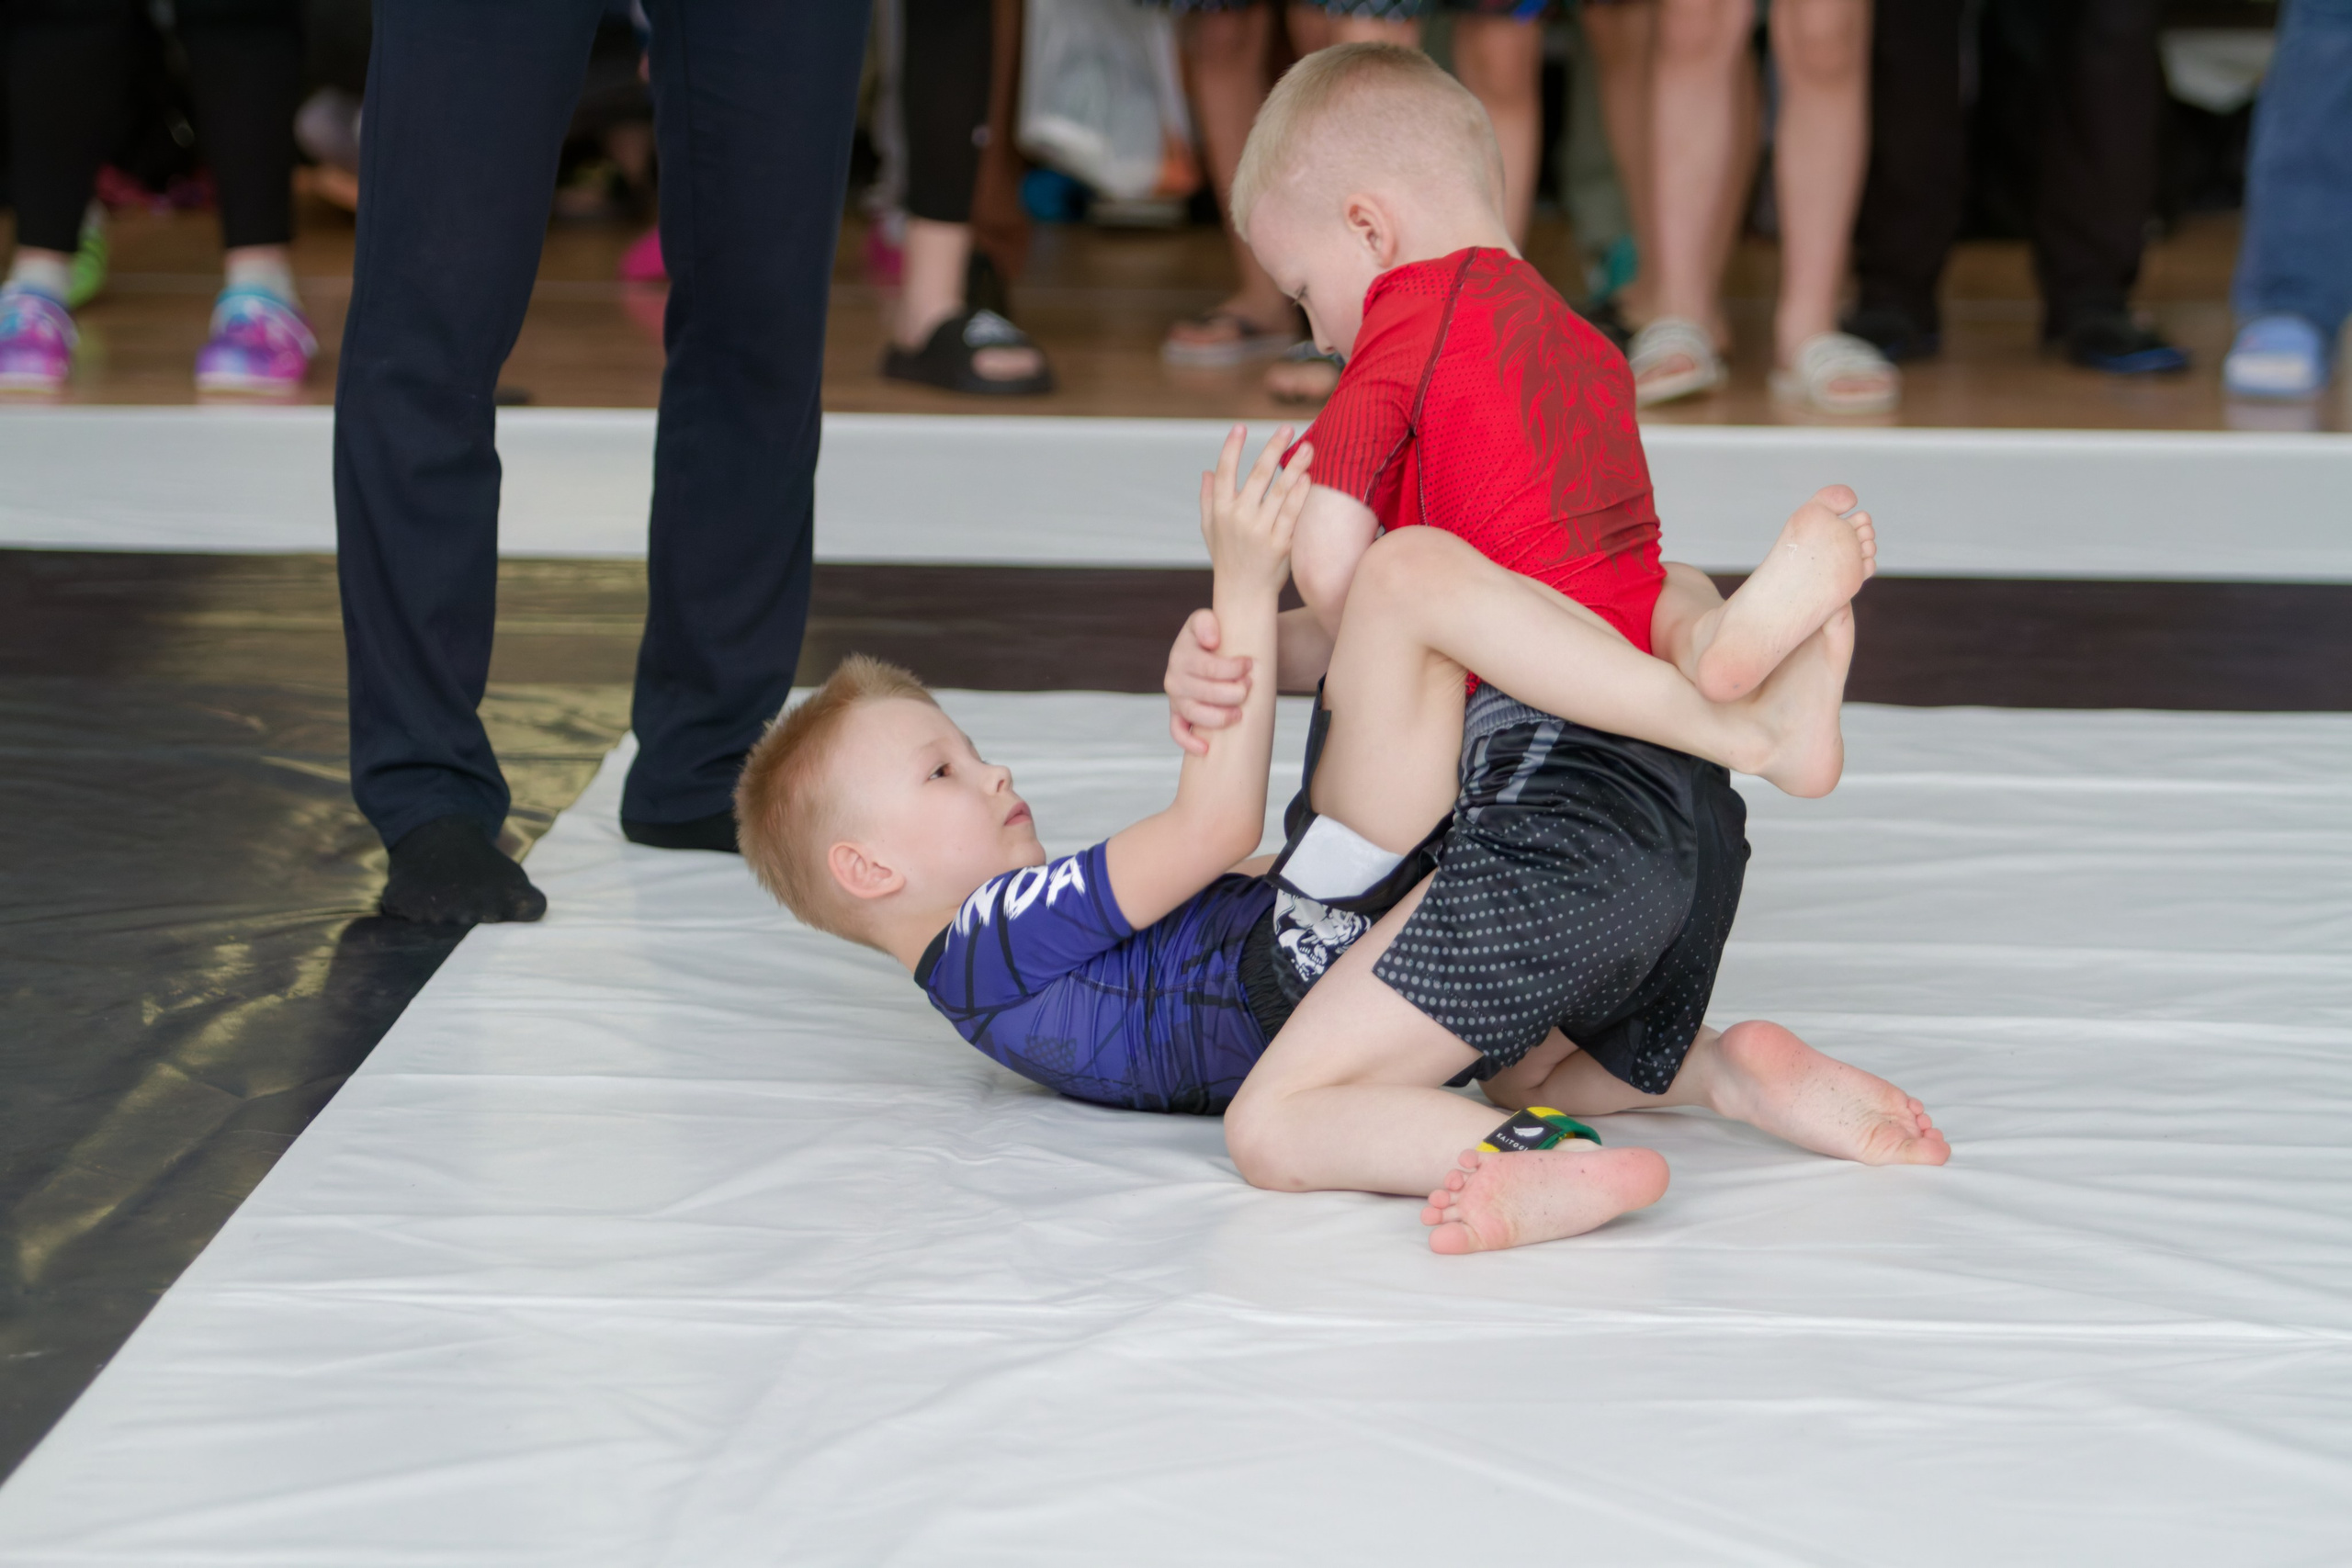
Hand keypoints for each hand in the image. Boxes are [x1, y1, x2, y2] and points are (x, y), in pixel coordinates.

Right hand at [1164, 607, 1252, 755]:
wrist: (1210, 650)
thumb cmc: (1213, 637)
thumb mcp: (1207, 620)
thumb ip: (1205, 621)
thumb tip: (1212, 640)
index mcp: (1182, 653)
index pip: (1206, 667)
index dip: (1231, 669)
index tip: (1249, 665)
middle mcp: (1174, 677)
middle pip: (1203, 692)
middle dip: (1231, 692)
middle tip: (1249, 687)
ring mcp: (1176, 698)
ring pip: (1194, 714)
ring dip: (1218, 717)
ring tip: (1239, 715)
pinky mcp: (1177, 714)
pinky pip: (1178, 731)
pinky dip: (1189, 741)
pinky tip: (1206, 748)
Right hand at [1198, 424, 1312, 591]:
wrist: (1242, 596)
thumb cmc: (1227, 559)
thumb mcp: (1210, 530)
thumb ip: (1208, 499)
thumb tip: (1206, 471)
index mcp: (1219, 511)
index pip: (1225, 472)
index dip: (1232, 448)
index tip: (1240, 426)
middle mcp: (1238, 518)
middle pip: (1258, 475)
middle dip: (1273, 447)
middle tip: (1287, 427)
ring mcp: (1259, 531)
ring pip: (1279, 491)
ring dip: (1295, 466)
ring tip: (1308, 447)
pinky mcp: (1279, 544)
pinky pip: (1292, 514)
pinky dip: (1300, 495)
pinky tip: (1308, 478)